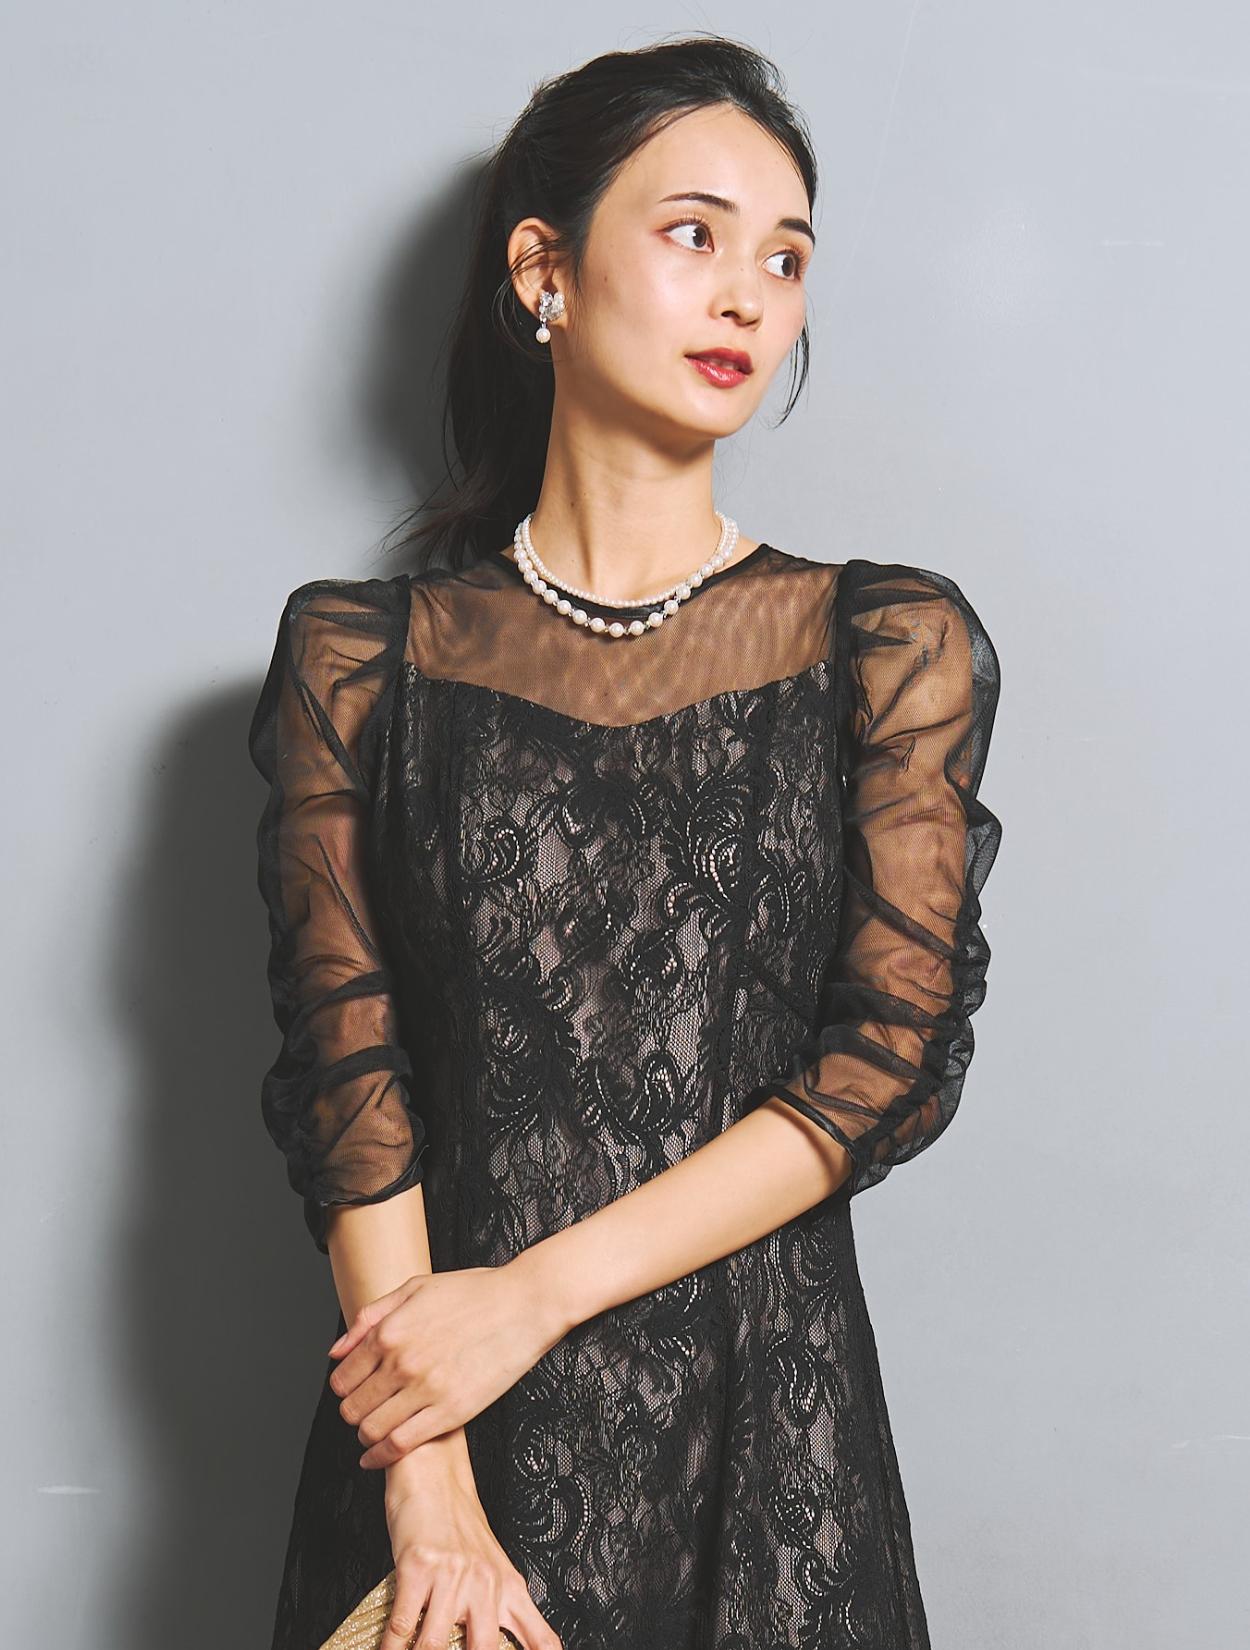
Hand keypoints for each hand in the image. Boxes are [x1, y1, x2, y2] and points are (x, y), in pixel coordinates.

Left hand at [328, 1258, 566, 1467]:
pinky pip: (401, 1445)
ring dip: (366, 1435)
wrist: (525, 1304)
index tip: (353, 1390)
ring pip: (372, 1430)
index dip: (343, 1388)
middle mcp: (401, 1363)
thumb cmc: (474, 1292)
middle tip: (364, 1411)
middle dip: (353, 1413)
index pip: (343, 1378)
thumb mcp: (416, 1288)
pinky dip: (382, 1457)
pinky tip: (377, 1457)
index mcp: (390, 1332)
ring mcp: (426, 1390)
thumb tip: (336, 1350)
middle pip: (353, 1408)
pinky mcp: (451, 1412)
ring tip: (373, 1431)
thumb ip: (371, 1317)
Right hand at [382, 1439, 561, 1649]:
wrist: (433, 1472)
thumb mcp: (491, 1564)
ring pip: (436, 1644)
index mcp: (509, 1586)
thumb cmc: (457, 1522)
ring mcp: (452, 1574)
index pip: (540, 1639)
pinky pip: (403, 1624)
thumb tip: (489, 1647)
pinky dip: (391, 1646)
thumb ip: (498, 1608)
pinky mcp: (419, 1566)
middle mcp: (486, 1583)